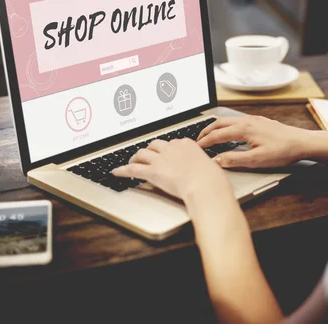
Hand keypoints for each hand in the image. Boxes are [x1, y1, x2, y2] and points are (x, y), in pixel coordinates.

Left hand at [112, 139, 232, 201]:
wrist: (205, 185)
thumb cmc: (211, 179)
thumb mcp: (209, 166)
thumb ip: (202, 165)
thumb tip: (205, 169)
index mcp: (186, 144)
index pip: (172, 143)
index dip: (166, 149)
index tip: (164, 153)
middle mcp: (171, 148)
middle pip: (155, 145)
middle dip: (150, 150)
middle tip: (146, 156)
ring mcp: (161, 159)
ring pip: (142, 153)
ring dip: (135, 157)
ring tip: (132, 161)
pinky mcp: (152, 171)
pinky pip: (133, 169)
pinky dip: (122, 170)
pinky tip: (116, 172)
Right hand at [197, 115, 312, 167]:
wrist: (302, 142)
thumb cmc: (282, 151)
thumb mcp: (257, 160)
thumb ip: (234, 159)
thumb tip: (217, 160)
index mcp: (244, 129)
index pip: (217, 135)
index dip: (205, 142)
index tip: (196, 148)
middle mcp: (247, 121)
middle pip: (219, 123)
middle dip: (206, 131)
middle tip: (197, 140)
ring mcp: (253, 119)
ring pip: (228, 120)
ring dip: (216, 127)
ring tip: (209, 136)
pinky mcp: (259, 121)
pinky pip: (236, 121)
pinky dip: (226, 126)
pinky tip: (229, 133)